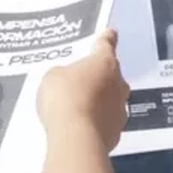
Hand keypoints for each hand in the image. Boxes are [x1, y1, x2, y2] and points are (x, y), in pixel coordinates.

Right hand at [37, 29, 129, 150]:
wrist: (76, 139)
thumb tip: (67, 80)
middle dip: (99, 76)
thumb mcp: (52, 77)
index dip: (106, 39)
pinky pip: (105, 122)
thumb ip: (62, 74)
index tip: (110, 33)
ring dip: (98, 102)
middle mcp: (118, 84)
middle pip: (111, 75)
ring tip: (77, 107)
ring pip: (110, 100)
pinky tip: (79, 127)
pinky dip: (95, 122)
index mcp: (104, 63)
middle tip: (82, 79)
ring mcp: (119, 110)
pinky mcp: (115, 133)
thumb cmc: (65, 99)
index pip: (106, 45)